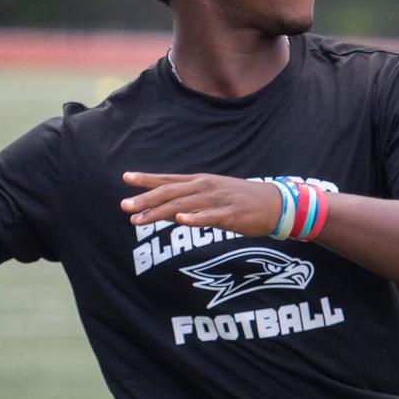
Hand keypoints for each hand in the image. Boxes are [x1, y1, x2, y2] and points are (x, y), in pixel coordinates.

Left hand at [120, 171, 281, 237]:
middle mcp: (204, 187)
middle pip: (170, 192)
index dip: (147, 179)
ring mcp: (216, 200)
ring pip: (182, 206)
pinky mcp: (230, 214)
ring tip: (139, 219)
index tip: (126, 177)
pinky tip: (180, 221)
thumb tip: (161, 211)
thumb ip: (186, 203)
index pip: (168, 180)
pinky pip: (209, 217)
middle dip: (145, 199)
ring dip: (159, 212)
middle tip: (124, 206)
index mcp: (199, 182)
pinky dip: (195, 218)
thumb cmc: (239, 201)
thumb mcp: (210, 197)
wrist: (274, 204)